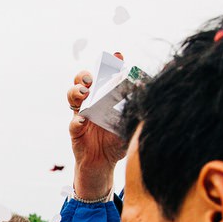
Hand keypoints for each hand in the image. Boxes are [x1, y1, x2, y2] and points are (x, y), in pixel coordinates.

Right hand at [67, 55, 127, 198]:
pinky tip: (83, 120)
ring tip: (84, 92)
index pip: (105, 76)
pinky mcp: (75, 132)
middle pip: (82, 81)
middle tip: (92, 76)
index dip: (110, 64)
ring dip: (76, 91)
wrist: (104, 165)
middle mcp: (90, 102)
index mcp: (103, 97)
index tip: (118, 56)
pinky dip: (77, 121)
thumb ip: (136, 111)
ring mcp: (80, 115)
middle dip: (85, 74)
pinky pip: (73, 124)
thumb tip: (149, 94)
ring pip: (72, 96)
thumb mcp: (129, 124)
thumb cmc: (116, 142)